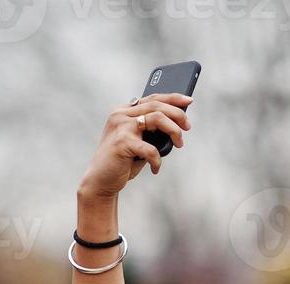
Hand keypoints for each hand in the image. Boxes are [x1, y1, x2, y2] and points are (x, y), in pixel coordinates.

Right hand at [77, 91, 193, 200]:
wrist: (100, 180)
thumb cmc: (122, 161)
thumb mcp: (138, 140)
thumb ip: (150, 129)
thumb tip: (178, 123)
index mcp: (124, 111)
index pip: (152, 98)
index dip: (172, 98)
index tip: (188, 101)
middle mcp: (120, 115)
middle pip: (157, 105)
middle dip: (177, 115)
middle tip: (188, 127)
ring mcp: (120, 127)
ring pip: (157, 118)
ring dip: (174, 131)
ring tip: (179, 144)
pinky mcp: (122, 143)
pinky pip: (150, 149)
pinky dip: (157, 160)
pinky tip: (156, 168)